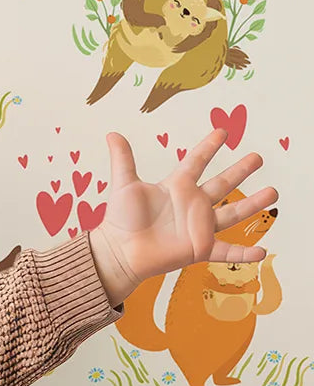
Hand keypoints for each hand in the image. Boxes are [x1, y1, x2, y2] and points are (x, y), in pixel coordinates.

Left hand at [87, 126, 277, 305]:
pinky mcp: (199, 248)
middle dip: (240, 170)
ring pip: (232, 213)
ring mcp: (198, 227)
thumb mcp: (123, 185)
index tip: (223, 132)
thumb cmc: (119, 221)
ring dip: (253, 204)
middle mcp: (191, 204)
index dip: (209, 146)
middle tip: (258, 157)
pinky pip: (226, 251)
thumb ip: (123, 159)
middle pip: (222, 184)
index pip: (196, 161)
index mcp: (176, 186)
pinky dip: (243, 254)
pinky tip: (262, 253)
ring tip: (273, 192)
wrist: (118, 252)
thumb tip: (112, 134)